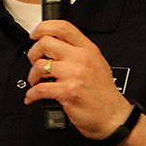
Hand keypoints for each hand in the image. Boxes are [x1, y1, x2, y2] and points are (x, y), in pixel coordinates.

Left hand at [25, 19, 131, 138]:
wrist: (113, 117)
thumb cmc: (103, 94)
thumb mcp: (97, 64)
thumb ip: (78, 52)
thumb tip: (54, 46)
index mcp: (88, 49)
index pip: (63, 27)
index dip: (43, 27)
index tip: (35, 34)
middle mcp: (81, 59)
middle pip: (45, 43)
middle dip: (33, 53)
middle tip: (35, 63)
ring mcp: (74, 75)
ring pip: (39, 66)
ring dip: (32, 76)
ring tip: (36, 83)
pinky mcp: (67, 92)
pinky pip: (39, 89)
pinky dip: (31, 94)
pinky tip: (33, 97)